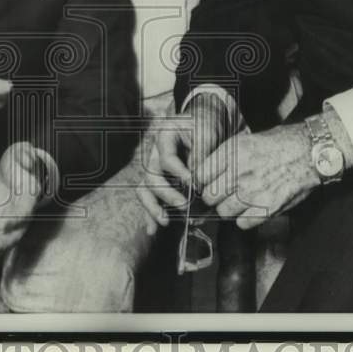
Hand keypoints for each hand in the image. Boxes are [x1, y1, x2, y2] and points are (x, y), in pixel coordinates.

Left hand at [0, 142, 49, 265]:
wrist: (14, 174)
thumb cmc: (21, 166)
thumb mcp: (26, 157)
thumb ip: (26, 156)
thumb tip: (26, 155)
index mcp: (28, 203)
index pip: (23, 214)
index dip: (14, 221)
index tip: (3, 226)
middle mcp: (18, 220)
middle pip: (8, 237)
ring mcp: (3, 227)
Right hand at [136, 92, 231, 233]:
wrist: (204, 122)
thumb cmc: (205, 125)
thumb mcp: (207, 131)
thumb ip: (201, 153)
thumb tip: (196, 178)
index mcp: (164, 135)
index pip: (167, 158)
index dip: (179, 172)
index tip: (192, 183)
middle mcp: (154, 151)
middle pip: (151, 175)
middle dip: (166, 194)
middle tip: (184, 205)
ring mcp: (154, 166)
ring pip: (145, 188)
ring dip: (153, 207)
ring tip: (165, 221)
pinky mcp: (159, 180)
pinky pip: (149, 197)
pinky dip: (150, 214)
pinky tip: (153, 229)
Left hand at [194, 123, 319, 229]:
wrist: (311, 152)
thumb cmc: (281, 143)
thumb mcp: (247, 140)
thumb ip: (226, 157)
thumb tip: (208, 173)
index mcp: (232, 152)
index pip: (199, 175)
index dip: (201, 182)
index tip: (206, 184)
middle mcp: (239, 172)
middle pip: (209, 196)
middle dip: (214, 197)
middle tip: (222, 195)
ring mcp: (252, 192)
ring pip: (223, 212)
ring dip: (229, 209)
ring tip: (239, 202)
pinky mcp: (267, 208)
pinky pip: (243, 223)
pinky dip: (245, 220)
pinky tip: (252, 209)